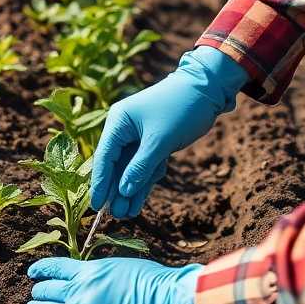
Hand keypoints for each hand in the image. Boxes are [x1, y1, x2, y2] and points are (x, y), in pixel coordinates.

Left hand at [25, 257, 212, 303]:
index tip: (33, 273)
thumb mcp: (122, 266)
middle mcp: (81, 294)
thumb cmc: (156, 284)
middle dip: (39, 292)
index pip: (54, 268)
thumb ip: (100, 272)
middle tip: (35, 294)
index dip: (41, 270)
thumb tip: (87, 277)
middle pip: (48, 292)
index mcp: (89, 272)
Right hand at [91, 46, 246, 217]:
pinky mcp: (154, 143)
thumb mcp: (160, 140)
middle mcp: (125, 130)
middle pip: (116, 165)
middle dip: (117, 190)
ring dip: (130, 190)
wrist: (208, 88)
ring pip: (131, 169)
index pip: (104, 156)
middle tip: (115, 215)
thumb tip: (123, 191)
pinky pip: (145, 166)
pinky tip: (138, 202)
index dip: (100, 182)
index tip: (96, 205)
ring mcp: (139, 137)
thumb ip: (140, 167)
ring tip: (126, 214)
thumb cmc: (181, 108)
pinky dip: (144, 182)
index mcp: (119, 122)